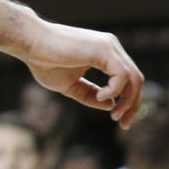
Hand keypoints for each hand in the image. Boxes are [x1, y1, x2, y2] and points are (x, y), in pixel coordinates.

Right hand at [18, 16, 143, 129]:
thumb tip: (111, 105)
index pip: (129, 78)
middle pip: (136, 78)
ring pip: (133, 77)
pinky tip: (102, 96)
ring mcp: (110, 47)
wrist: (32, 43)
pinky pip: (121, 73)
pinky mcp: (103, 49)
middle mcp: (112, 48)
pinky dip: (115, 89)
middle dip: (133, 104)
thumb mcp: (71, 85)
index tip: (121, 121)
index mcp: (107, 55)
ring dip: (127, 100)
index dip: (129, 101)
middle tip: (123, 124)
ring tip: (115, 116)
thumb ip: (90, 94)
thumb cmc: (46, 61)